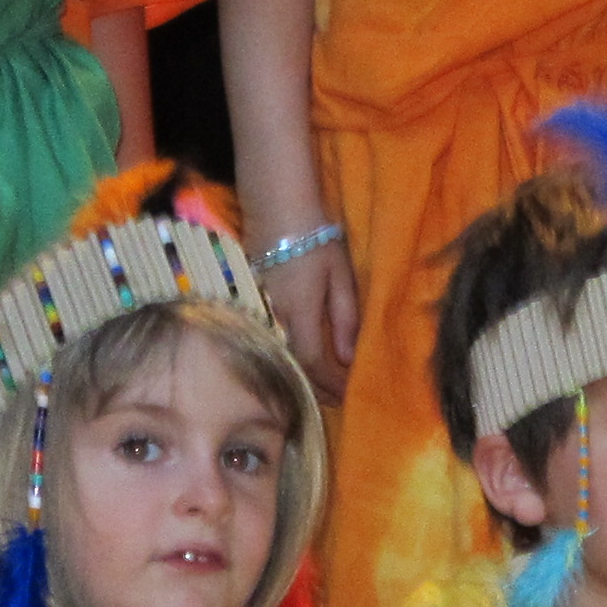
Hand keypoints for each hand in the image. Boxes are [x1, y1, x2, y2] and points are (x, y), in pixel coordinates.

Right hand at [263, 241, 358, 402]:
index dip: (333, 384)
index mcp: (300, 313)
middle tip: (341, 401)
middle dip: (319, 388)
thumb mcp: (340, 275)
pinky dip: (292, 358)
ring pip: (283, 357)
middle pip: (296, 367)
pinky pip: (275, 342)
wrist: (275, 206)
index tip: (352, 395)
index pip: (316, 363)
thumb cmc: (315, 236)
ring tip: (326, 388)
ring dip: (305, 376)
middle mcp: (276, 319)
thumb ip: (345, 317)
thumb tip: (349, 358)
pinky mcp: (254, 305)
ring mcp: (261, 313)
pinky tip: (305, 362)